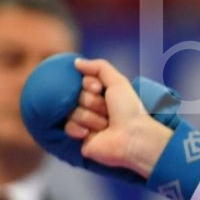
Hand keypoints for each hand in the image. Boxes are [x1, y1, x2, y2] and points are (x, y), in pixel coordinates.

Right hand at [67, 58, 173, 178]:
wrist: (132, 137)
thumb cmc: (128, 109)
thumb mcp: (118, 82)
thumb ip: (99, 67)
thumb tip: (75, 62)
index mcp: (100, 93)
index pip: (79, 82)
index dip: (88, 84)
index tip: (98, 88)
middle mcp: (90, 106)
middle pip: (74, 96)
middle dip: (91, 102)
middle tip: (107, 110)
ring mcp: (84, 122)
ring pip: (71, 111)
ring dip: (89, 117)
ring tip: (105, 124)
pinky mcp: (79, 138)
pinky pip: (67, 127)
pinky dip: (78, 128)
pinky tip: (89, 134)